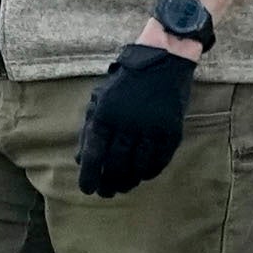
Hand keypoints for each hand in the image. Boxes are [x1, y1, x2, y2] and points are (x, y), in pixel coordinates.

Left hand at [75, 43, 196, 197]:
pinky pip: (160, 161)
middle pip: (116, 165)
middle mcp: (128, 123)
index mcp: (106, 114)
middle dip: (108, 184)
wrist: (164, 60)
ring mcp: (152, 128)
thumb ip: (89, 129)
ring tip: (123, 188)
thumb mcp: (100, 98)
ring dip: (129, 182)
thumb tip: (80, 160)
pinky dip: (150, 172)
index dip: (89, 175)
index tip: (87, 189)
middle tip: (106, 193)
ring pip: (138, 166)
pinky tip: (142, 176)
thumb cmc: (126, 81)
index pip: (94, 154)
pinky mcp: (172, 131)